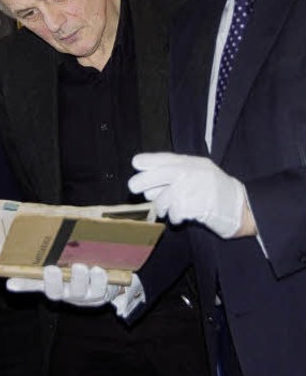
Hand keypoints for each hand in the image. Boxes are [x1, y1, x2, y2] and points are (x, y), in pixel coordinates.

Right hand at [7, 264, 119, 306]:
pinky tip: (98, 269)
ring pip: (79, 291)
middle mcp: (65, 293)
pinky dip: (99, 279)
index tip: (11, 284)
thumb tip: (25, 239)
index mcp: (51, 284)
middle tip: (52, 269)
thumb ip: (49, 254)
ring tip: (80, 266)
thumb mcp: (63, 261)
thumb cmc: (77, 268)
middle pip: (56, 292)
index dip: (22, 286)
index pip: (33, 285)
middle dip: (53, 281)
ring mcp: (82, 296)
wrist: (103, 280)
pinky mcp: (100, 295)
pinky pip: (100, 289)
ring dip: (79, 278)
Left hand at [128, 152, 245, 237]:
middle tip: (133, 187)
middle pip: (161, 174)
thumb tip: (146, 178)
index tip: (136, 163)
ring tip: (166, 209)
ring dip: (161, 206)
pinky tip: (179, 217)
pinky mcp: (200, 206)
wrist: (243, 208)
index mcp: (194, 163)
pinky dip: (174, 217)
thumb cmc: (216, 191)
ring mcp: (197, 189)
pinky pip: (176, 212)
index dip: (149, 161)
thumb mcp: (199, 173)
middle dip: (143, 181)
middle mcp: (195, 173)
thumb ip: (176, 172)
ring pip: (165, 197)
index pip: (167, 158)